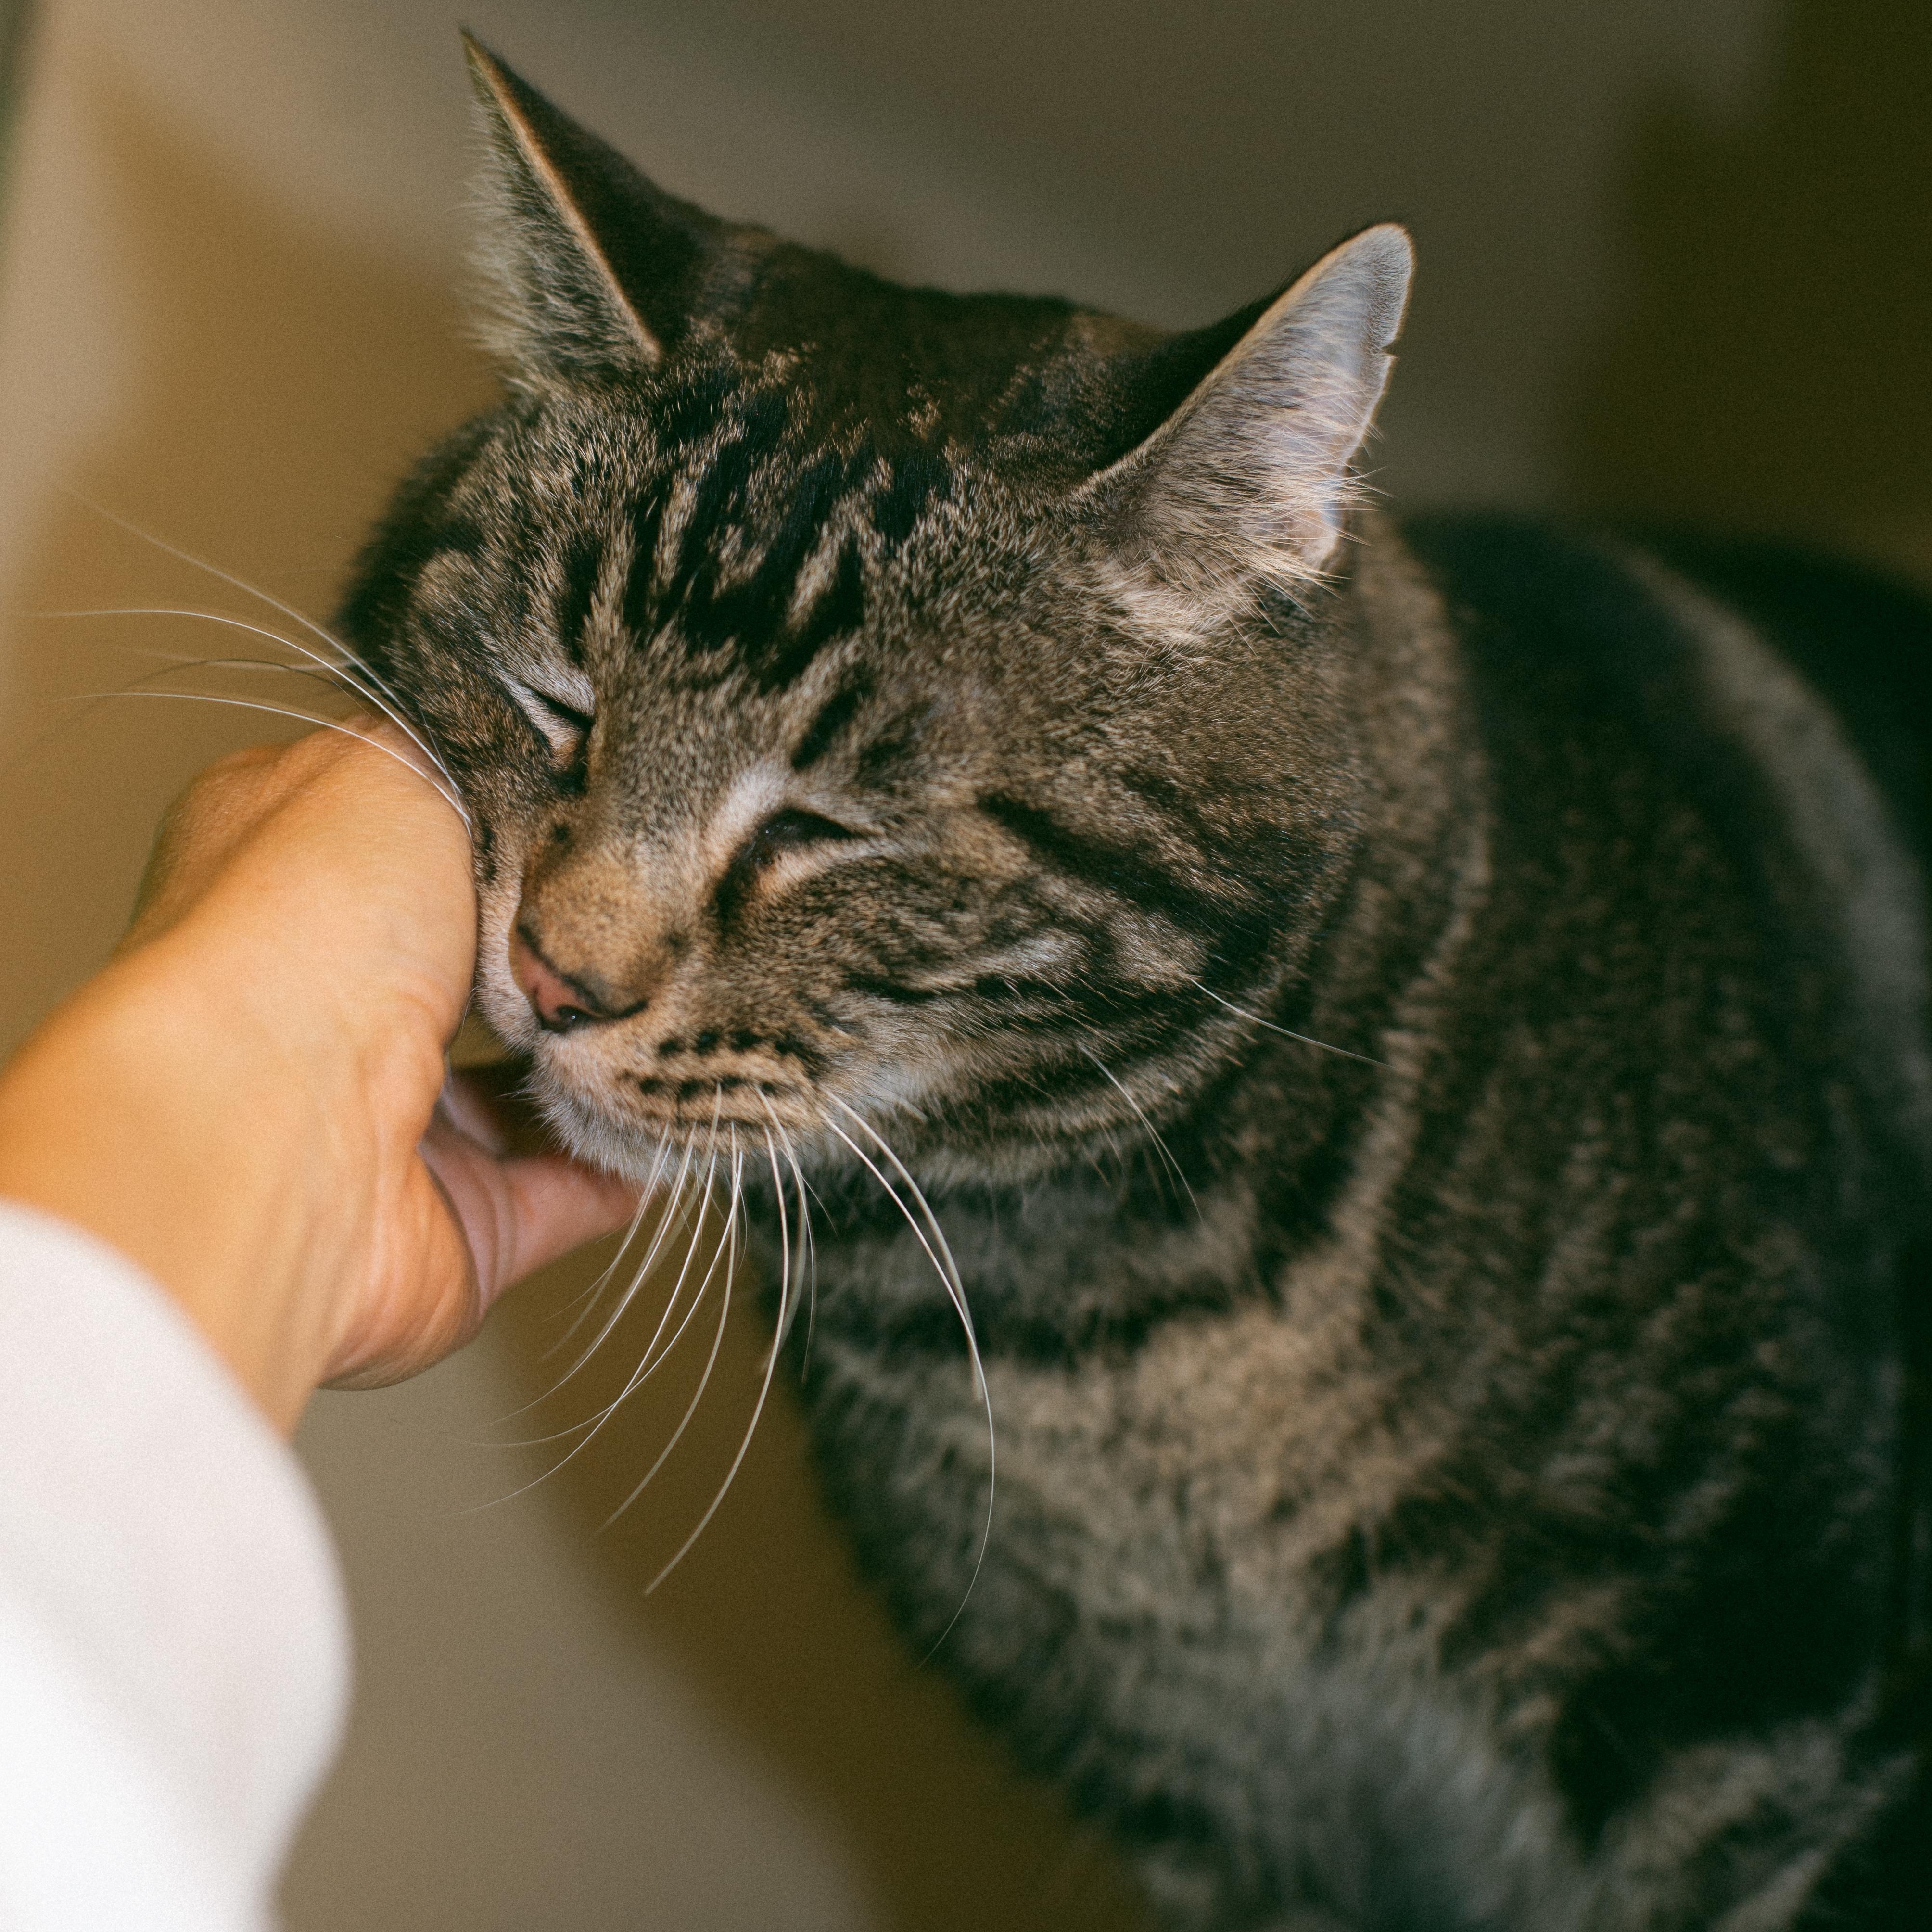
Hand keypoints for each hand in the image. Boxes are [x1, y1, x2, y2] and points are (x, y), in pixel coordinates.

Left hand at [0, 724, 639, 1432]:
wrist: (273, 1132)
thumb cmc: (302, 929)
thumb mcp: (399, 758)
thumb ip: (482, 749)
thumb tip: (547, 755)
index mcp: (294, 871)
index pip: (419, 828)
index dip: (519, 812)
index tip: (614, 806)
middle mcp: (331, 995)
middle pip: (491, 957)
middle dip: (584, 940)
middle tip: (669, 911)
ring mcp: (388, 1116)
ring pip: (537, 1079)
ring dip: (619, 1050)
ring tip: (700, 1003)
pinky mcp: (453, 1217)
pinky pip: (573, 1186)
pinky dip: (635, 1155)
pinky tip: (698, 1107)